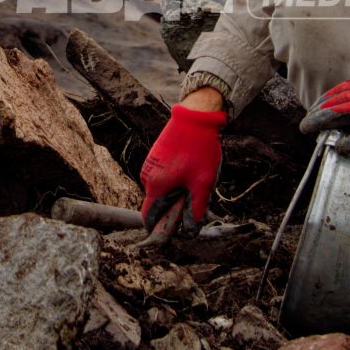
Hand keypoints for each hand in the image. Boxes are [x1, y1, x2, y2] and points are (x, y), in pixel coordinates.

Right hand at [140, 102, 227, 225]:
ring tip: (196, 178)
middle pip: (157, 204)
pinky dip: (176, 180)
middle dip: (175, 207)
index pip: (149, 219)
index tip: (174, 232)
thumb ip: (196, 210)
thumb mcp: (202, 184)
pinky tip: (192, 167)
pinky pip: (163, 177)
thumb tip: (190, 232)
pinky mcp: (155, 157)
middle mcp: (147, 177)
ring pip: (162, 190)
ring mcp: (149, 166)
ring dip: (177, 192)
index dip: (159, 230)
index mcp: (156, 186)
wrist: (194, 117)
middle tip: (196, 197)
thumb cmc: (198, 150)